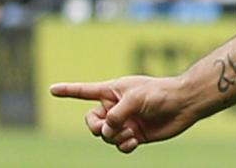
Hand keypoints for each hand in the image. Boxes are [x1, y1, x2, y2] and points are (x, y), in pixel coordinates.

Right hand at [50, 75, 197, 152]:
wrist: (183, 104)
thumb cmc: (160, 93)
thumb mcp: (134, 99)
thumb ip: (116, 115)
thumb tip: (107, 132)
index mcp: (112, 91)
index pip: (84, 91)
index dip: (68, 91)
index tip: (51, 89)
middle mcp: (115, 107)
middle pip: (91, 122)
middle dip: (97, 128)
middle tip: (110, 128)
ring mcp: (125, 121)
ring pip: (105, 137)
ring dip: (114, 137)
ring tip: (130, 132)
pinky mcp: (135, 134)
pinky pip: (119, 146)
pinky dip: (123, 146)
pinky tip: (133, 142)